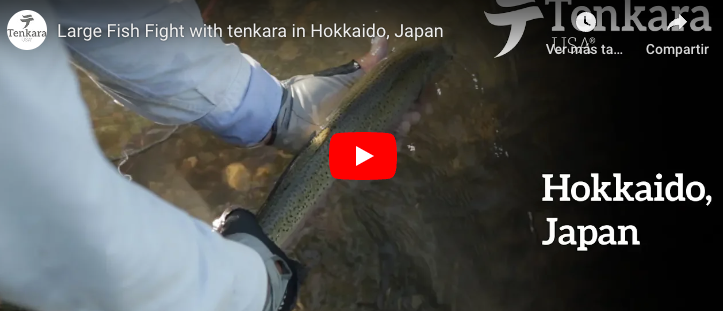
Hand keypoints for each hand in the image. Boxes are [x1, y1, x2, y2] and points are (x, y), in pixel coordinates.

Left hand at [266, 37, 432, 152]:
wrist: (287, 116)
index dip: (418, 99)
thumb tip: (384, 39)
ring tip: (396, 130)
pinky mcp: (350, 160)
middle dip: (410, 118)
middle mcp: (369, 122)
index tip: (426, 97)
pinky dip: (377, 158)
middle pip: (401, 124)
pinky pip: (371, 163)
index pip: (403, 101)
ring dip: (397, 138)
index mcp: (371, 101)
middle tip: (410, 115)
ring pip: (390, 144)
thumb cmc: (315, 93)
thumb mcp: (345, 78)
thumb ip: (368, 64)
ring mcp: (361, 142)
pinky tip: (380, 149)